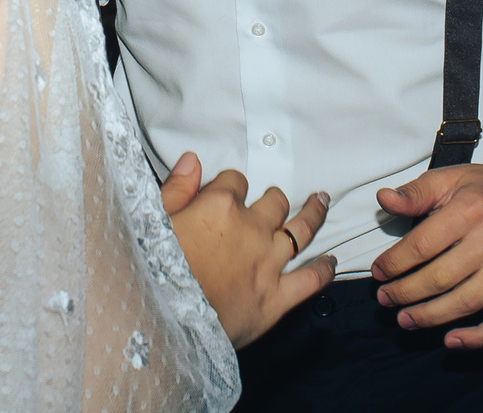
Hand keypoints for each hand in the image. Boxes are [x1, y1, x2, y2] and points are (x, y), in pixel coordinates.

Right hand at [160, 152, 332, 348]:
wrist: (160, 322)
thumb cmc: (151, 272)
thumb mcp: (152, 221)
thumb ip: (177, 188)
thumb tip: (192, 160)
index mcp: (219, 207)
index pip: (235, 180)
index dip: (230, 186)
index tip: (226, 194)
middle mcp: (250, 229)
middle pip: (274, 201)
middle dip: (274, 198)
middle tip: (276, 199)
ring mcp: (267, 264)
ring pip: (301, 230)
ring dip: (314, 214)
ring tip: (321, 203)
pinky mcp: (275, 299)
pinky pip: (309, 280)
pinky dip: (324, 270)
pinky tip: (331, 262)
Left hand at [369, 163, 482, 347]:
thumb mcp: (448, 179)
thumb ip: (415, 193)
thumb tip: (383, 199)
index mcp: (472, 207)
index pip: (423, 244)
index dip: (394, 263)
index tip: (378, 273)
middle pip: (441, 277)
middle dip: (405, 293)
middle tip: (385, 299)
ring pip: (466, 303)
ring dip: (430, 317)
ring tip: (405, 320)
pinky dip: (479, 338)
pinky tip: (451, 341)